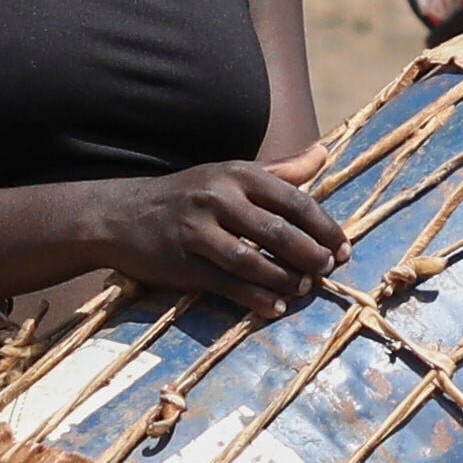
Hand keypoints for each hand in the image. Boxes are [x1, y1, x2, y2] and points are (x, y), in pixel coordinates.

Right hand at [86, 161, 347, 321]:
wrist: (119, 215)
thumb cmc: (186, 195)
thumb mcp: (229, 173)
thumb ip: (279, 169)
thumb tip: (323, 154)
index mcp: (237, 174)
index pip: (294, 201)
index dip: (324, 227)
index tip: (343, 248)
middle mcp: (219, 198)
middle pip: (279, 231)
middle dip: (311, 255)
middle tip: (328, 270)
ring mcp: (199, 231)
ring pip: (255, 261)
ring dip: (286, 280)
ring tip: (305, 289)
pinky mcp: (184, 262)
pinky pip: (228, 284)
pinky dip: (256, 298)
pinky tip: (275, 307)